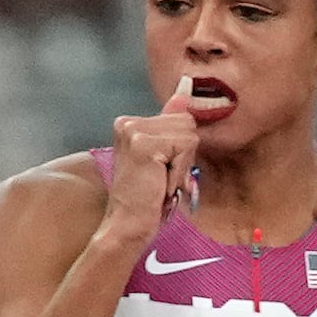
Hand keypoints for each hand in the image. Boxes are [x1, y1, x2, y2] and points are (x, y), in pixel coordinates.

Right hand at [102, 77, 200, 247]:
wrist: (127, 224)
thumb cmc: (146, 197)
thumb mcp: (163, 158)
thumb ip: (170, 125)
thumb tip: (184, 92)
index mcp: (130, 123)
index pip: (180, 118)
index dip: (181, 150)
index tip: (161, 170)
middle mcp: (128, 122)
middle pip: (187, 122)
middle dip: (184, 156)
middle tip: (162, 177)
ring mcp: (134, 130)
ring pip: (189, 134)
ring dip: (183, 164)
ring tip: (161, 180)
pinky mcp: (144, 143)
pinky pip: (186, 146)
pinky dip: (180, 170)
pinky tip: (161, 183)